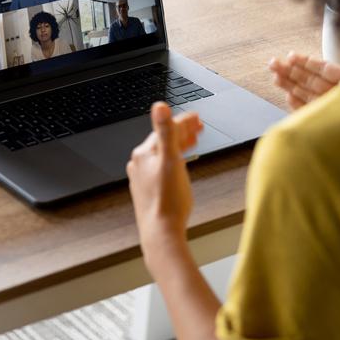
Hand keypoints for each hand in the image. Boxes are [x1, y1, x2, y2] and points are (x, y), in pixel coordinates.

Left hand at [127, 102, 202, 257]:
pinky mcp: (148, 188)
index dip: (184, 121)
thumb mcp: (171, 160)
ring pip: (163, 153)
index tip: (198, 117)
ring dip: (180, 144)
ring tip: (194, 140)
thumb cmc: (168, 201)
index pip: (166, 129)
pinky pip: (162, 166)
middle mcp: (140, 163)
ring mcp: (143, 176)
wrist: (161, 233)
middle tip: (199, 126)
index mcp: (144, 153)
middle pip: (164, 140)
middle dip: (183, 131)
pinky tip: (182, 163)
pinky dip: (174, 159)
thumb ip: (166, 131)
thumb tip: (159, 106)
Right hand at [269, 35, 339, 109]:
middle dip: (291, 71)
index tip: (291, 55)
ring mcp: (333, 111)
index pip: (325, 69)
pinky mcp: (327, 126)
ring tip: (275, 77)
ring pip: (308, 95)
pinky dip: (298, 105)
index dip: (308, 62)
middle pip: (311, 80)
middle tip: (273, 63)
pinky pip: (310, 113)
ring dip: (290, 86)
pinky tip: (288, 97)